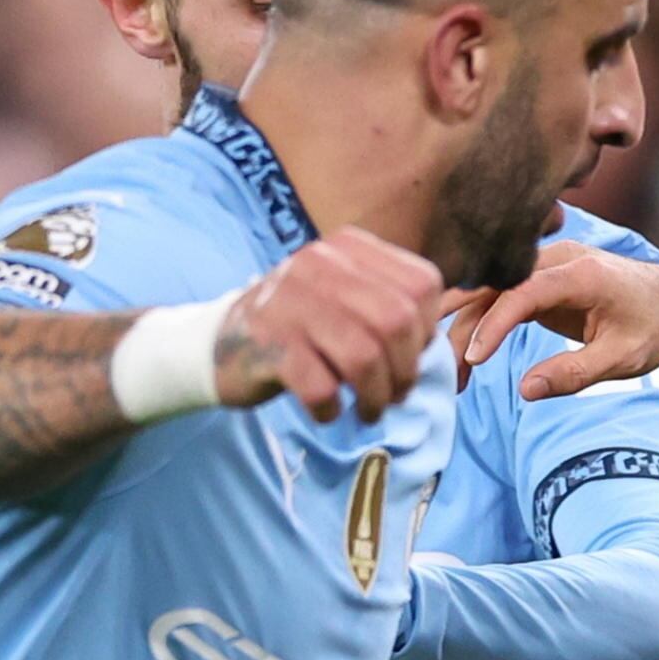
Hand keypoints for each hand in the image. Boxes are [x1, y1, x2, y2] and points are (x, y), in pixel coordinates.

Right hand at [216, 226, 449, 422]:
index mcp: (347, 248)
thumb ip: (390, 305)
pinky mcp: (267, 343)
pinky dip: (331, 409)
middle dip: (406, 372)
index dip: (428, 330)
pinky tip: (326, 411)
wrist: (220, 344)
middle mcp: (318, 264)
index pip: (422, 285)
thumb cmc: (300, 329)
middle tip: (393, 396)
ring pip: (363, 356)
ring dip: (375, 397)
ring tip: (367, 411)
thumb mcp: (345, 300)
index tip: (410, 356)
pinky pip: (321, 386)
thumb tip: (438, 338)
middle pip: (397, 322)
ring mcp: (289, 301)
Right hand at [456, 241, 658, 405]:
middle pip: (493, 287)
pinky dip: (479, 323)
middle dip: (461, 325)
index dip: (493, 325)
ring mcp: (544, 266)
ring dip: (464, 328)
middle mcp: (556, 260)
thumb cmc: (652, 328)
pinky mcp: (539, 280)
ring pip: (489, 292)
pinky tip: (464, 355)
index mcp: (579, 274)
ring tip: (451, 374)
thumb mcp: (622, 359)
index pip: (522, 292)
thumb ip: (575, 373)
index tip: (474, 359)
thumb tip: (527, 390)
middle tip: (440, 368)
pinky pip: (499, 297)